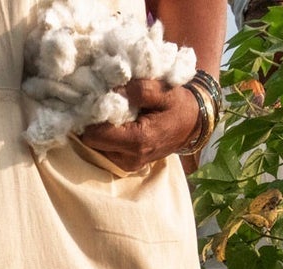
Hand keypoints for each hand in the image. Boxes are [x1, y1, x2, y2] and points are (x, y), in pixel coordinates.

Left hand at [78, 78, 202, 171]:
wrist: (192, 124)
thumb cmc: (178, 105)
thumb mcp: (164, 90)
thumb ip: (139, 89)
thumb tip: (112, 88)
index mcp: (138, 140)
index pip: (94, 134)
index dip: (90, 116)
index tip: (95, 100)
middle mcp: (129, 158)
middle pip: (91, 143)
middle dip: (92, 123)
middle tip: (100, 104)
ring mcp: (127, 165)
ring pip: (96, 148)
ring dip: (98, 130)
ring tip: (110, 113)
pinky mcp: (126, 165)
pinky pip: (104, 151)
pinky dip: (106, 138)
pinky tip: (116, 124)